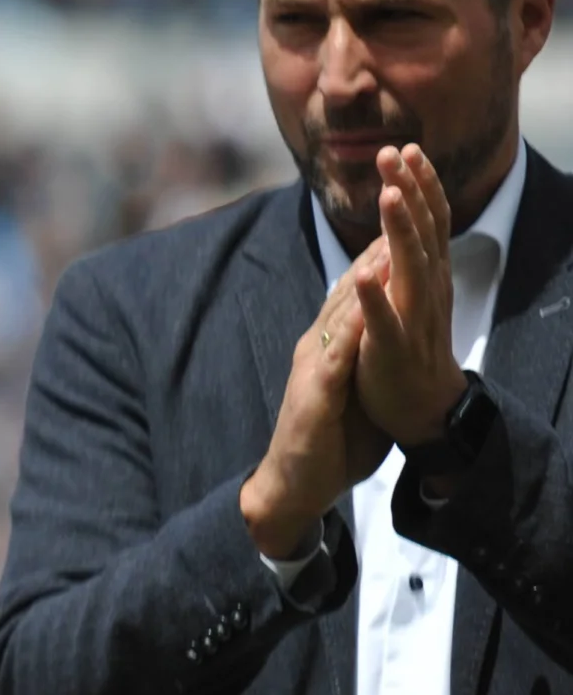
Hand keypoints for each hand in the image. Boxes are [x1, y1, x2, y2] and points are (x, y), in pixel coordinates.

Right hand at [242, 247, 389, 558]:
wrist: (294, 483)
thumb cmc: (329, 441)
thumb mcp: (355, 389)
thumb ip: (365, 358)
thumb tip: (388, 336)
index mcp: (327, 346)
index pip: (353, 295)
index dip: (376, 260)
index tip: (401, 225)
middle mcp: (316, 347)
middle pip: (346, 291)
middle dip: (373, 252)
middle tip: (395, 211)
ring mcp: (312, 366)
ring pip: (340, 313)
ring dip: (362, 278)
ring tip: (386, 243)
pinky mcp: (314, 391)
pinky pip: (336, 354)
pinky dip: (352, 328)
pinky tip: (366, 306)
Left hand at [352, 143, 467, 444]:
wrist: (423, 408)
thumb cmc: (411, 344)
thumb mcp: (413, 291)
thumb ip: (410, 254)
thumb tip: (406, 210)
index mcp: (428, 276)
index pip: (429, 221)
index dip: (420, 184)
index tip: (408, 146)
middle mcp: (426, 290)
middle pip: (422, 232)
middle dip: (408, 190)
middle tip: (392, 151)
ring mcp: (412, 319)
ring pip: (408, 268)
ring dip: (399, 230)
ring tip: (387, 194)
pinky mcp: (391, 349)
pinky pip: (383, 320)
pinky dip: (373, 296)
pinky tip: (362, 273)